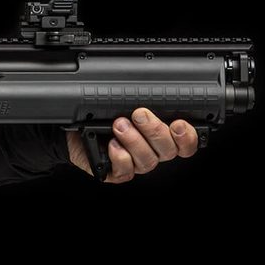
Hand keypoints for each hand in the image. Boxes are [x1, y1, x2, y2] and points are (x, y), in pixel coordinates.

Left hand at [67, 108, 199, 182]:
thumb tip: (155, 91)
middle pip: (167, 151)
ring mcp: (135, 164)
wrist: (77, 128)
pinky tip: (112, 144)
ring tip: (119, 125)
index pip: (185, 144)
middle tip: (139, 114)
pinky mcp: (116, 173)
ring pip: (147, 161)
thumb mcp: (126, 103)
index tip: (178, 124)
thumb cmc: (105, 115)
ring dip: (134, 141)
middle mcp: (152, 153)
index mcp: (162, 137)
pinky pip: (125, 171)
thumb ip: (145, 101)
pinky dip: (120, 156)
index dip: (187, 137)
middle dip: (155, 131)